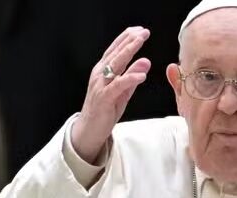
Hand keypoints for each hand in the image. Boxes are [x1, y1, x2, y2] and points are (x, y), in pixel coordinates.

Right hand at [71, 27, 151, 162]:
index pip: (116, 50)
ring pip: (115, 65)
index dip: (127, 39)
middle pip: (116, 54)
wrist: (90, 128)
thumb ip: (132, 76)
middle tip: (143, 32)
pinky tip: (141, 74)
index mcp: (103, 70)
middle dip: (130, 41)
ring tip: (140, 43)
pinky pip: (118, 86)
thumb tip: (145, 61)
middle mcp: (100, 74)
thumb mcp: (123, 90)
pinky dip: (130, 79)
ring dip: (128, 52)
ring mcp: (101, 85)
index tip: (140, 30)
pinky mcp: (104, 98)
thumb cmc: (106, 108)